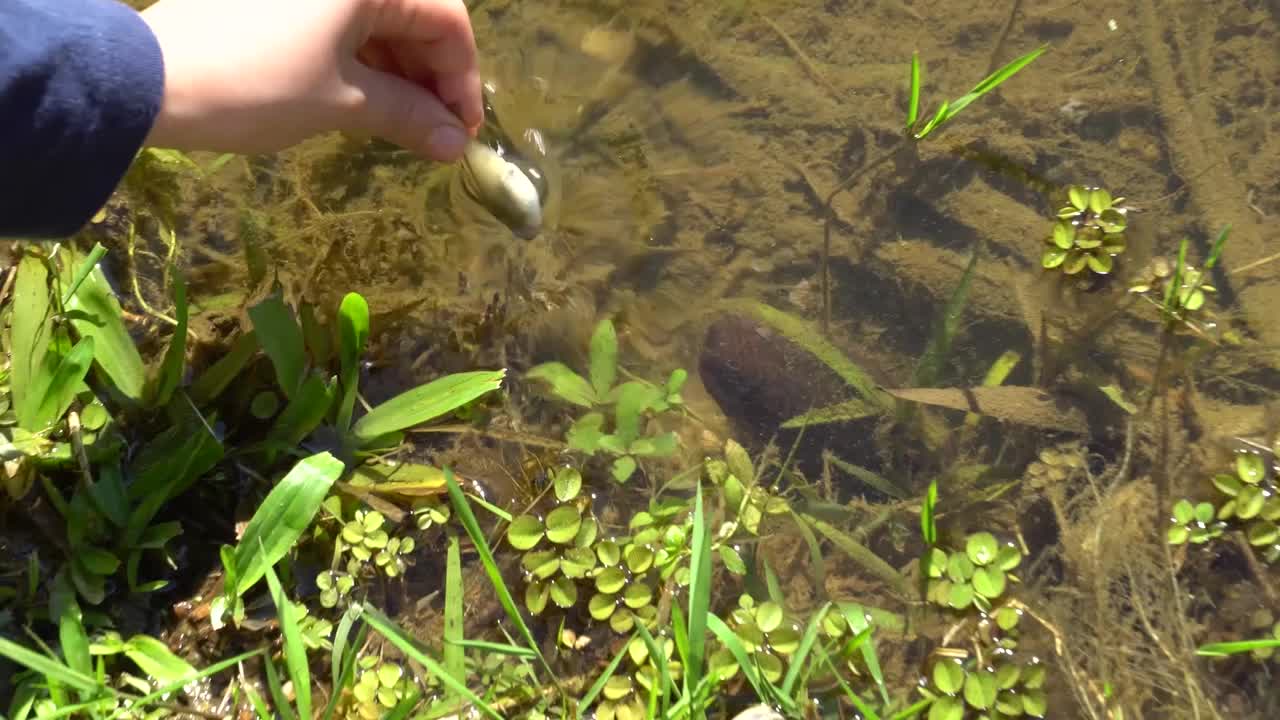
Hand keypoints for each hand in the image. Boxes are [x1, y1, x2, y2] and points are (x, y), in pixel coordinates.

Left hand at [140, 0, 481, 161]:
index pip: (447, 21)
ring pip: (380, 21)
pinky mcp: (282, 1)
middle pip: (417, 17)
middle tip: (435, 135)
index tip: (462, 132)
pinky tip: (368, 102)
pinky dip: (363, 61)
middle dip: (431, 79)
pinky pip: (343, 22)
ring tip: (403, 127)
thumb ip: (408, 116)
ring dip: (399, 74)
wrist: (147, 79)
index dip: (463, 80)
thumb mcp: (341, 103)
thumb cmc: (256, 84)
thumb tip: (455, 146)